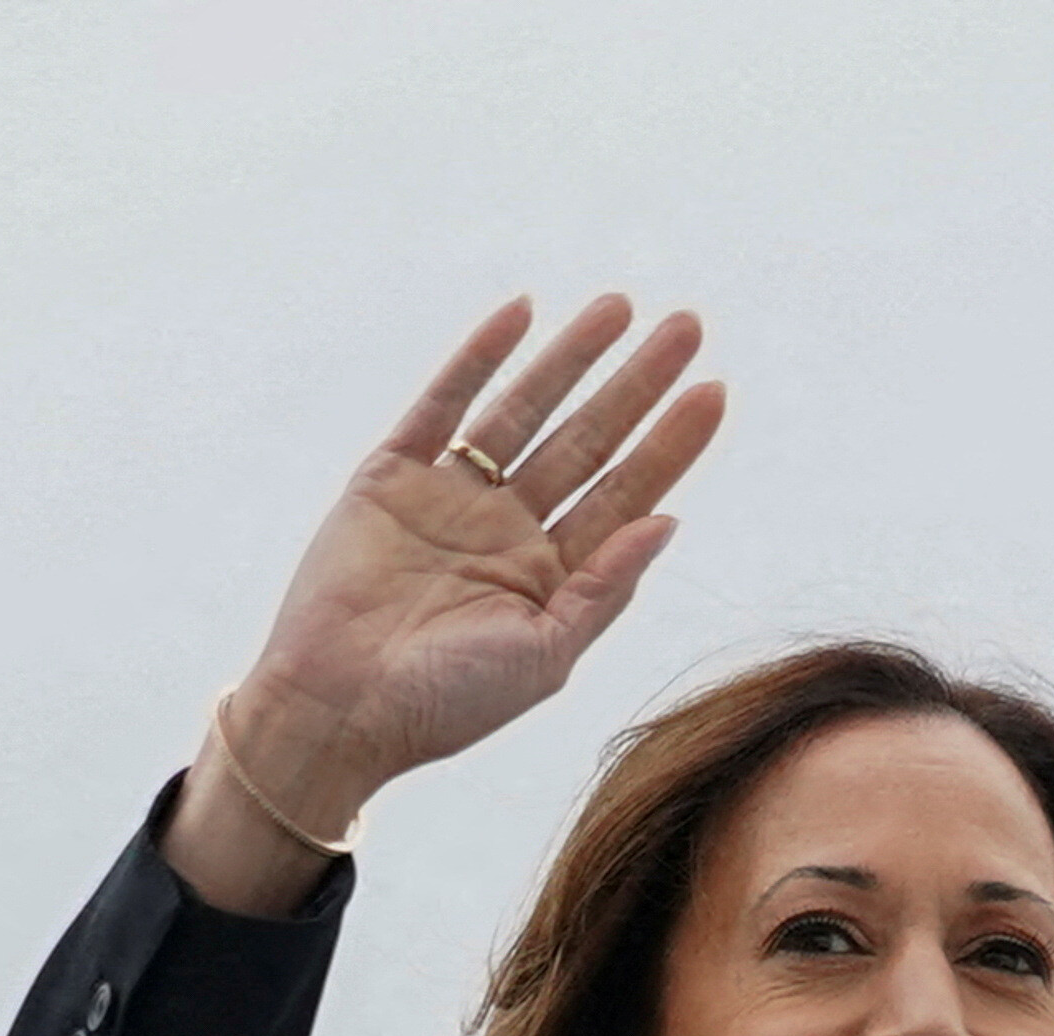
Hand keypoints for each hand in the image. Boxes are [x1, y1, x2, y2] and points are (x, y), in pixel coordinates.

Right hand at [172, 298, 726, 909]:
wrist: (338, 709)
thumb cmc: (447, 703)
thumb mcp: (546, 653)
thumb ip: (605, 587)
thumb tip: (671, 520)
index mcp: (553, 575)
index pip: (628, 493)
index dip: (672, 443)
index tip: (715, 391)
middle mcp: (509, 528)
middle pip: (589, 439)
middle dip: (638, 384)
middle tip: (689, 325)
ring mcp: (451, 497)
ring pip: (525, 410)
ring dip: (572, 358)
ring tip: (622, 307)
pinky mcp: (389, 476)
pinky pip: (442, 403)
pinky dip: (479, 358)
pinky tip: (521, 314)